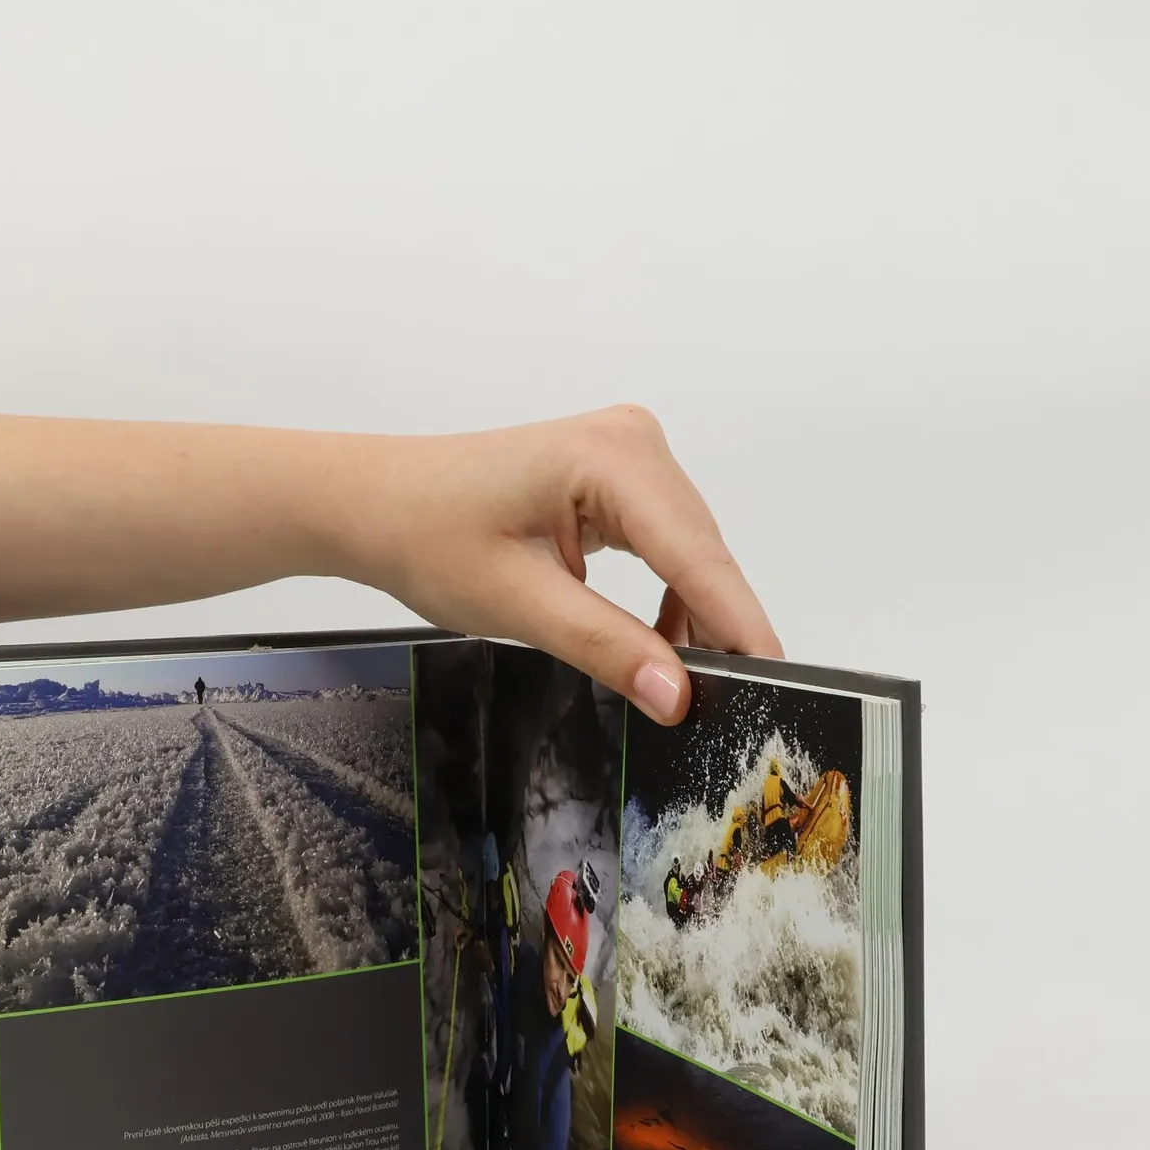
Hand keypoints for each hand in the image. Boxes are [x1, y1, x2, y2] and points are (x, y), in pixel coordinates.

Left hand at [348, 404, 781, 723]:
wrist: (372, 502)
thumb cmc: (426, 538)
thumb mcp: (518, 604)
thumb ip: (605, 647)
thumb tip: (679, 695)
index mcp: (613, 457)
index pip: (697, 555)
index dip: (738, 625)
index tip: (778, 685)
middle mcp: (633, 442)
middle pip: (701, 551)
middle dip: (718, 627)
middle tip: (736, 707)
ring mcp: (627, 453)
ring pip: (687, 551)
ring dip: (692, 615)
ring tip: (693, 686)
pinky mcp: (614, 475)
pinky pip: (663, 542)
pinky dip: (667, 595)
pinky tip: (657, 644)